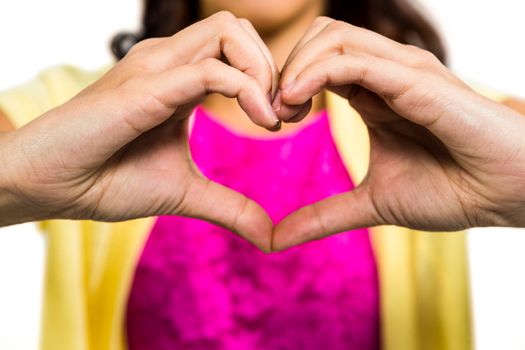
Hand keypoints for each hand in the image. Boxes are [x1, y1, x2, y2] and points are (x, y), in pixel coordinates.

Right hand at [0, 12, 279, 250]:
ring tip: (270, 117)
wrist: (51, 187)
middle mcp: (168, 63)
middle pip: (237, 27)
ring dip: (263, 70)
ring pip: (228, 31)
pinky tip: (261, 122)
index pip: (237, 47)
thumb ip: (230, 207)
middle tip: (284, 115)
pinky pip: (209, 70)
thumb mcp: (185, 193)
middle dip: (273, 66)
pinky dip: (245, 90)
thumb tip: (269, 236)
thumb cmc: (108, 181)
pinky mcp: (144, 87)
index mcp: (178, 79)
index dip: (271, 77)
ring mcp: (155, 69)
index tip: (284, 120)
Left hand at [272, 17, 524, 249]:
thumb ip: (323, 215)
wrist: (506, 195)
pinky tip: (297, 101)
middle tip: (275, 113)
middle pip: (319, 36)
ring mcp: (401, 71)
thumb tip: (274, 240)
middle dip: (285, 68)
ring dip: (295, 68)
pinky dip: (315, 74)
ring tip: (284, 110)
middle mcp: (385, 73)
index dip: (286, 85)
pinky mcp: (416, 80)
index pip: (316, 61)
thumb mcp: (370, 204)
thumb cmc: (451, 190)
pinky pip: (353, 60)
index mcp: (374, 93)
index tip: (273, 121)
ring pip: (331, 37)